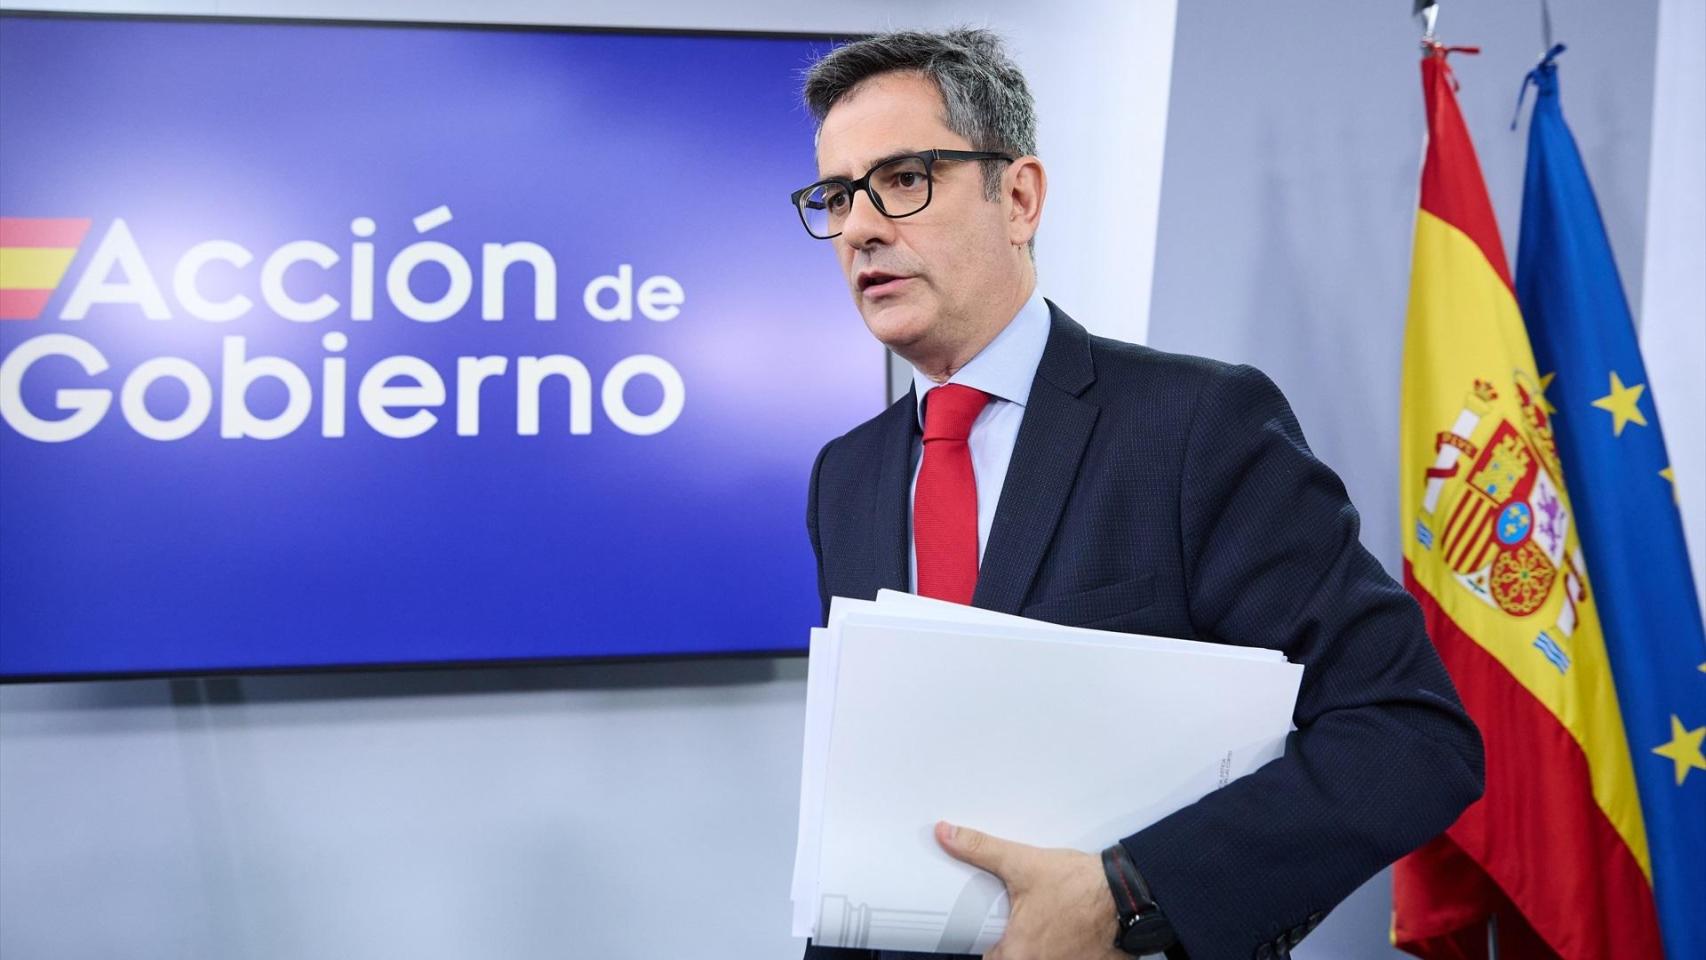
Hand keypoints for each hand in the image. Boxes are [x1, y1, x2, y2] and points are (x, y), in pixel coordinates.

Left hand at [935, 821, 1127, 959]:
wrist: (1128, 891)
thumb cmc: (1081, 885)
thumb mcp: (1023, 863)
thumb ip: (980, 849)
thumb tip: (947, 835)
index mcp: (1019, 954)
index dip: (988, 947)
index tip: (991, 932)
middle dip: (1016, 942)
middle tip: (1022, 917)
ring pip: (1044, 958)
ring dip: (1042, 944)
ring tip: (1047, 919)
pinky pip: (1070, 959)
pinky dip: (1067, 947)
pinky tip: (1069, 927)